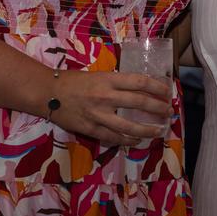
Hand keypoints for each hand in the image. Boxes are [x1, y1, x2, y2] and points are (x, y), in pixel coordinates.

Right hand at [46, 70, 172, 145]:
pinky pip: (113, 138)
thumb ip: (117, 83)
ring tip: (159, 130)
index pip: (140, 82)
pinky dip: (128, 140)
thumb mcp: (98, 75)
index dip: (157, 87)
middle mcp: (106, 96)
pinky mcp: (91, 129)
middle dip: (158, 109)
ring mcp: (99, 115)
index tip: (167, 92)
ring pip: (129, 126)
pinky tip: (137, 140)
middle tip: (168, 112)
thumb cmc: (74, 80)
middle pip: (140, 103)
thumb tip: (139, 89)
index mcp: (109, 79)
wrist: (48, 92)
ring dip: (148, 130)